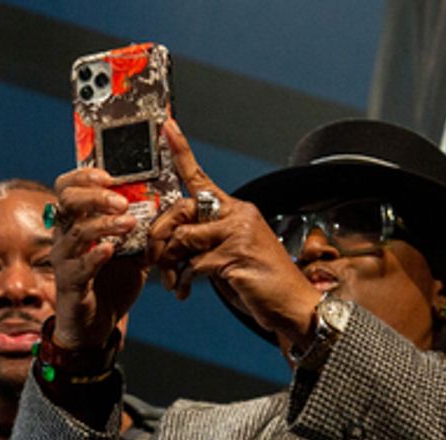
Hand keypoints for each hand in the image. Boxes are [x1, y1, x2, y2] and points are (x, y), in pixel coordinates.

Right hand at [50, 167, 147, 348]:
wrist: (96, 326)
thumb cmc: (110, 284)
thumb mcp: (133, 253)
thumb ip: (144, 232)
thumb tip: (168, 209)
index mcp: (76, 222)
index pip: (68, 188)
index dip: (84, 176)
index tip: (109, 175)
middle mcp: (64, 236)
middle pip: (68, 202)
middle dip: (95, 196)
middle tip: (122, 201)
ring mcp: (64, 259)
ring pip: (76, 232)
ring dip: (103, 224)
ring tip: (129, 223)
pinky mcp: (70, 283)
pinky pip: (80, 266)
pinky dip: (94, 255)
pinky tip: (110, 250)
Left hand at [149, 119, 321, 346]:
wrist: (293, 306)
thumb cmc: (260, 284)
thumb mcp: (229, 257)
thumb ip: (204, 244)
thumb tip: (171, 245)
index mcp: (237, 211)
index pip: (201, 177)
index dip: (181, 151)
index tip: (167, 126)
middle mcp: (238, 215)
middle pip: (182, 209)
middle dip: (160, 235)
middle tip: (153, 258)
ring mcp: (239, 234)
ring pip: (183, 237)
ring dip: (170, 264)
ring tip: (174, 282)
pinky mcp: (235, 255)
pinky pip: (193, 263)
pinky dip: (184, 280)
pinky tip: (186, 291)